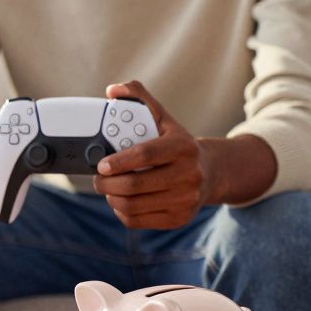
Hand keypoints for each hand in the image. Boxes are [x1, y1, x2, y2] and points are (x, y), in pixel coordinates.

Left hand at [92, 81, 214, 228]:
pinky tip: (121, 201)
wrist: (211, 172)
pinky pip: (137, 221)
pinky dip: (122, 212)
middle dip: (107, 183)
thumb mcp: (164, 118)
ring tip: (108, 188)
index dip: (118, 161)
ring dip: (112, 197)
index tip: (101, 165)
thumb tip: (113, 90)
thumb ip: (139, 98)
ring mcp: (185, 200)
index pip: (145, 155)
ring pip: (133, 205)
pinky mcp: (179, 219)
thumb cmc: (178, 144)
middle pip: (135, 184)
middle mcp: (189, 175)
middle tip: (99, 178)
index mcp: (183, 147)